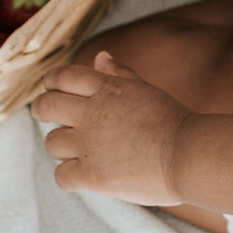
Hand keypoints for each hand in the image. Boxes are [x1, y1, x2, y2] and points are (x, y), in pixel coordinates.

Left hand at [31, 51, 189, 205]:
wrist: (190, 155)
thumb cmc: (173, 121)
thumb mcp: (145, 90)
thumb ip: (120, 74)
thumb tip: (100, 56)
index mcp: (108, 88)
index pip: (63, 76)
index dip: (52, 81)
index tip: (52, 88)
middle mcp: (93, 113)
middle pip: (46, 105)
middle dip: (43, 109)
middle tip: (48, 114)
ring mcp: (90, 145)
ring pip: (52, 142)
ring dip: (63, 145)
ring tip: (81, 148)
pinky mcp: (92, 175)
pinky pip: (61, 175)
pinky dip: (70, 175)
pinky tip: (85, 173)